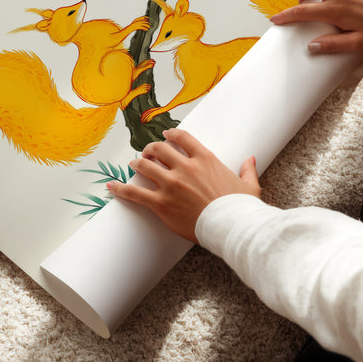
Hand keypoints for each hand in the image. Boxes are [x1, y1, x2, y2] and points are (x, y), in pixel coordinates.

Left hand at [106, 129, 259, 243]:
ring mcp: (171, 184)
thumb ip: (247, 170)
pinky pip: (135, 193)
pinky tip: (111, 186)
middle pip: (159, 149)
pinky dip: (121, 189)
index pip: (182, 138)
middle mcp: (185, 167)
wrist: (231, 227)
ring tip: (133, 164)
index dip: (171, 134)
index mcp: (205, 159)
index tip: (165, 135)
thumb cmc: (240, 208)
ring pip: (145, 166)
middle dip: (151, 149)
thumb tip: (251, 159)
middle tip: (147, 152)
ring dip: (137, 163)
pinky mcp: (161, 203)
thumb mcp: (248, 186)